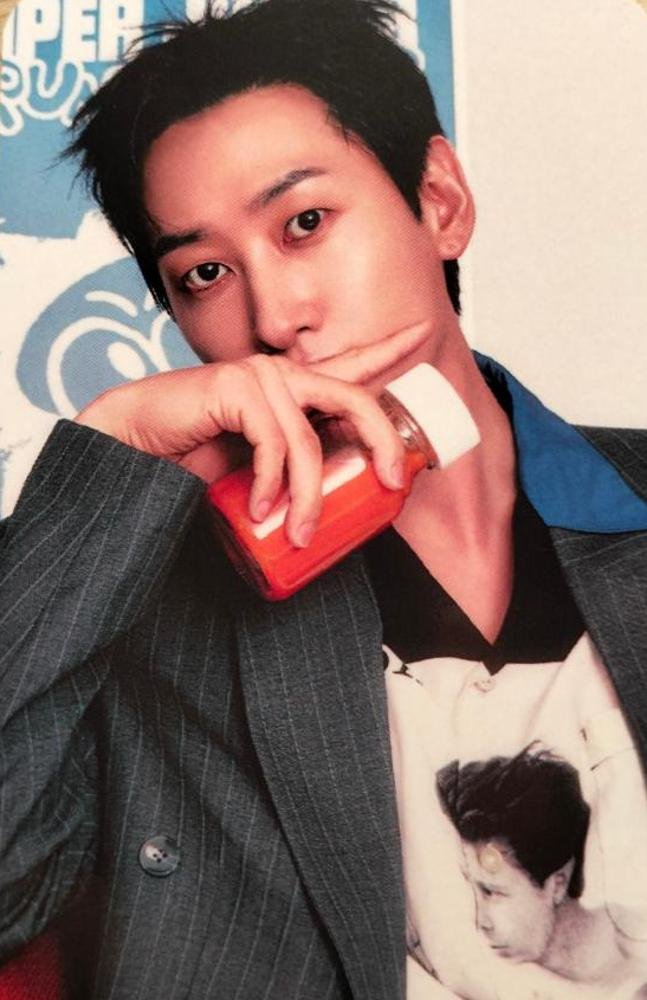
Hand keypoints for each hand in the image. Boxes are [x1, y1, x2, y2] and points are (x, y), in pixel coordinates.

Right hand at [75, 321, 429, 545]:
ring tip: (300, 533)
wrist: (134, 448)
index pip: (350, 364)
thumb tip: (333, 512)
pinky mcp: (234, 388)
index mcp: (293, 389)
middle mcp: (283, 375)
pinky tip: (261, 508)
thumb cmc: (195, 459)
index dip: (388, 347)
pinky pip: (273, 443)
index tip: (422, 331)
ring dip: (309, 495)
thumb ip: (292, 470)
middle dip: (382, 440)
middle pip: (353, 398)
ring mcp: (259, 377)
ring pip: (310, 439)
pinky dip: (272, 484)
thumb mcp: (259, 469)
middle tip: (393, 483)